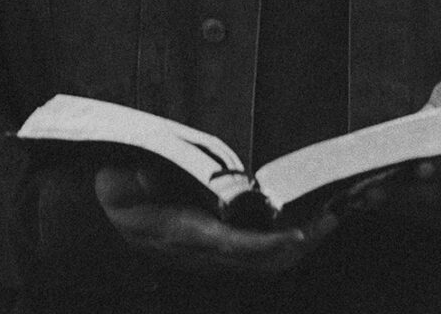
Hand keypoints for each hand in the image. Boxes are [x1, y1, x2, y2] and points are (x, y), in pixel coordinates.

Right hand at [94, 163, 337, 272]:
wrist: (108, 217)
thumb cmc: (118, 193)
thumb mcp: (116, 183)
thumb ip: (133, 181)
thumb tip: (149, 178)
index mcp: (182, 234)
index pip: (232, 246)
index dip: (267, 245)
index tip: (298, 235)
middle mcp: (202, 253)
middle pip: (262, 260)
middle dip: (300, 243)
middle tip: (332, 217)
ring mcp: (212, 257)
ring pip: (266, 262)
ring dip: (299, 246)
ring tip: (328, 220)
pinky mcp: (218, 253)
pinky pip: (260, 257)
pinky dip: (286, 245)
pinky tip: (305, 228)